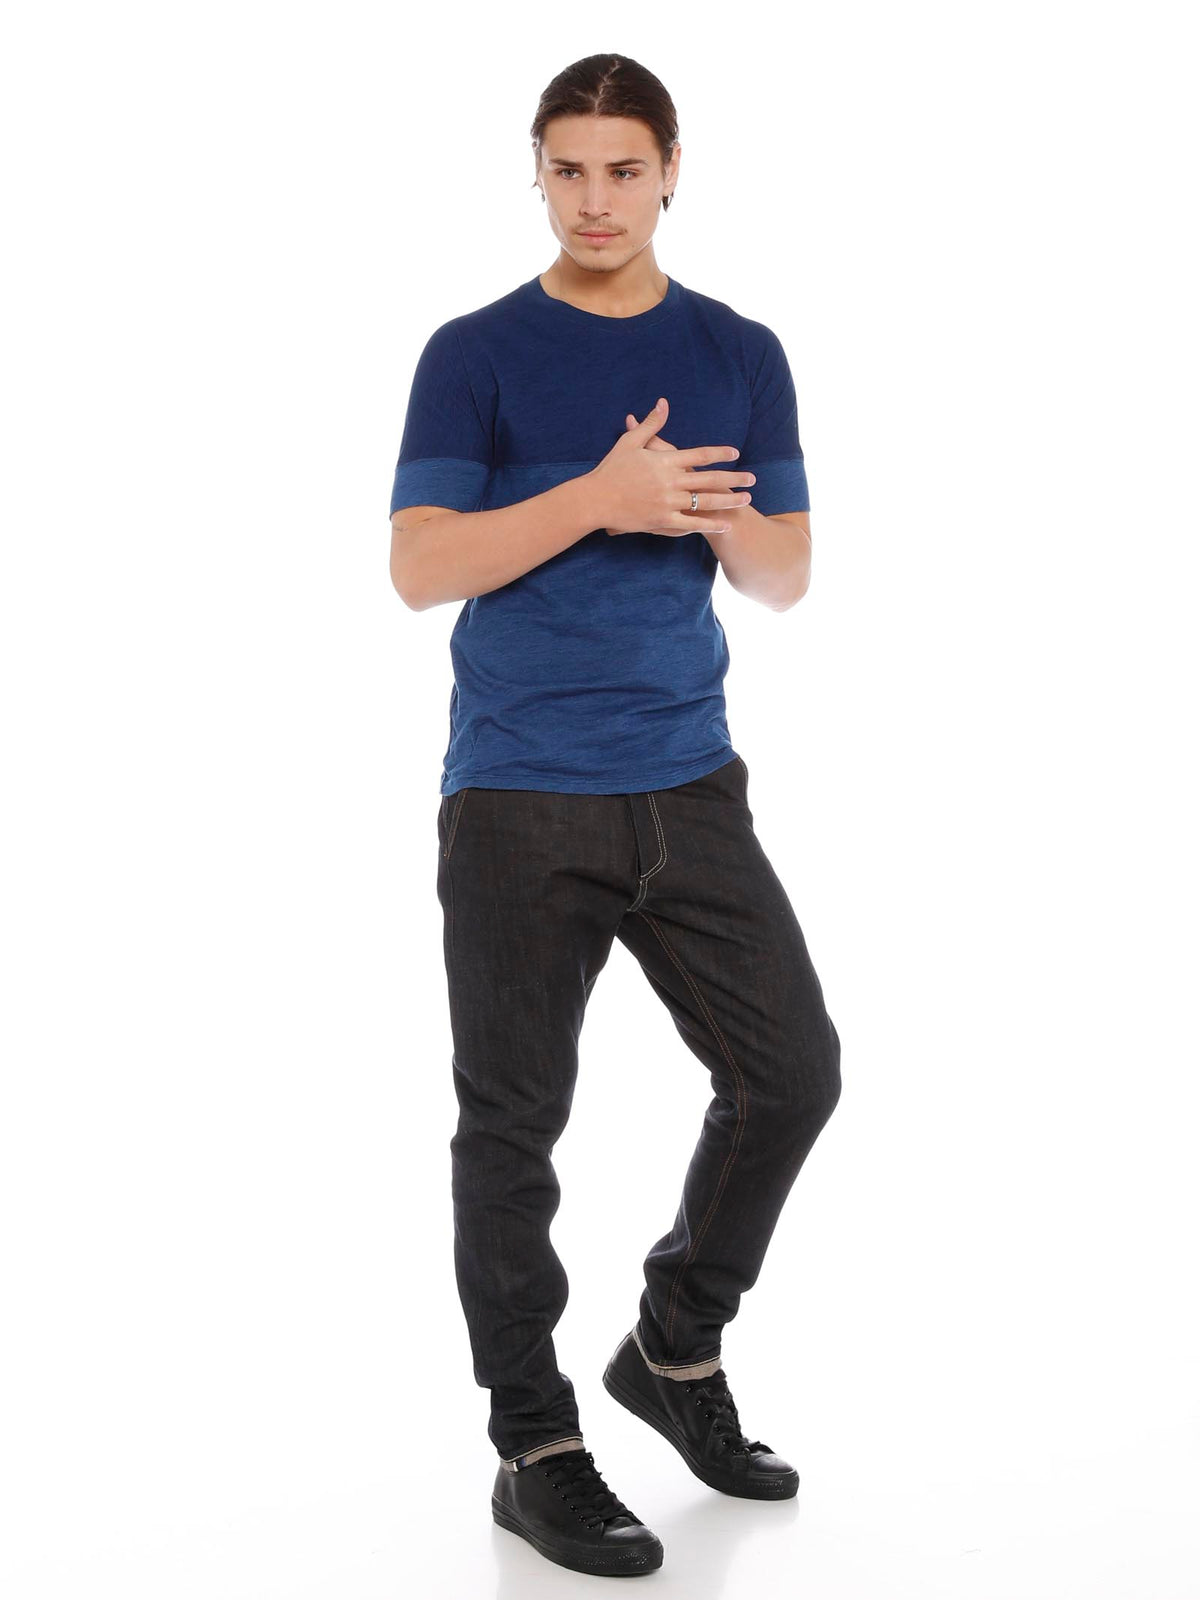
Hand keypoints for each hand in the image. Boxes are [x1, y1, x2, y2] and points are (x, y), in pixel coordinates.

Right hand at [589, 398, 754, 538]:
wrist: (595, 499)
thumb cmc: (611, 469)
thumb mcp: (630, 442)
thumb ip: (651, 424)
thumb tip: (663, 402)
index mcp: (664, 461)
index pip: (699, 455)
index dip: (719, 453)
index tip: (735, 453)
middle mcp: (670, 482)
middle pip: (708, 479)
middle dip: (733, 478)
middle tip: (752, 478)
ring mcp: (667, 503)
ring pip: (705, 502)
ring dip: (728, 501)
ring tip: (746, 500)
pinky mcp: (662, 521)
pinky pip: (691, 524)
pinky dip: (709, 524)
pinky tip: (725, 524)